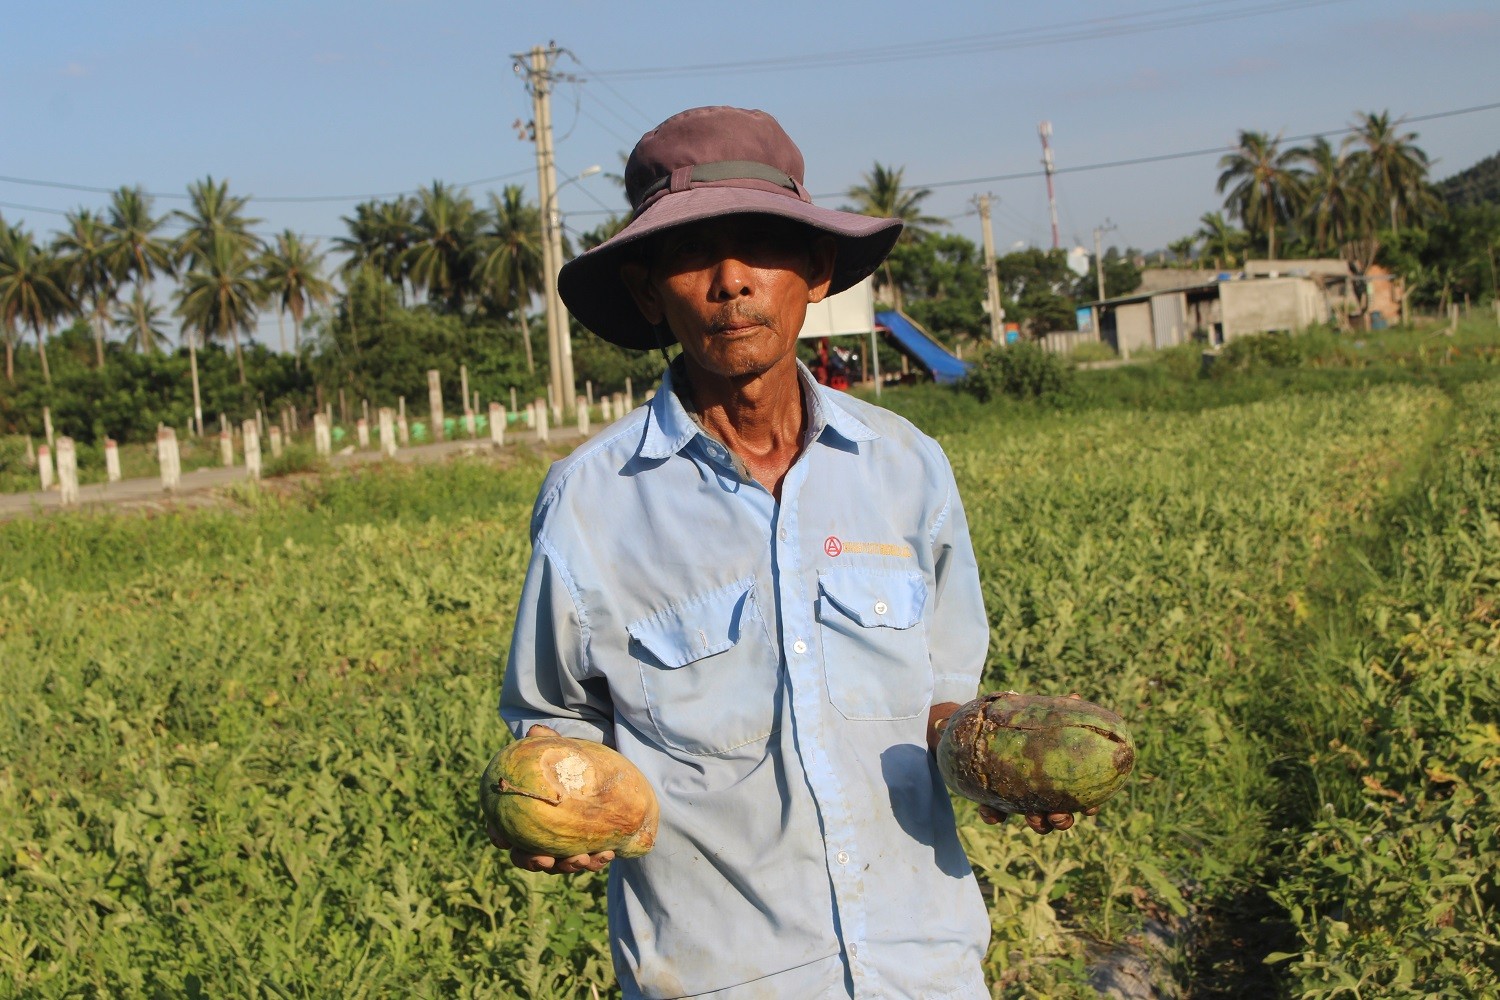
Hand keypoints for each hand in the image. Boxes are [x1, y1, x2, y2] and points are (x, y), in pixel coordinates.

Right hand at [486, 724, 615, 874]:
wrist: (601, 772)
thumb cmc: (570, 762)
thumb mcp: (560, 750)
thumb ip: (546, 742)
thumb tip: (535, 732)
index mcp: (521, 814)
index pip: (500, 829)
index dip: (499, 837)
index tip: (504, 840)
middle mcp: (536, 834)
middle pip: (525, 856)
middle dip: (533, 862)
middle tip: (546, 859)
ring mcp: (558, 845)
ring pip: (557, 864)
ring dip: (568, 865)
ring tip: (583, 858)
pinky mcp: (581, 848)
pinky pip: (585, 860)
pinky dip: (594, 860)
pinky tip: (606, 853)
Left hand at [974, 692, 1100, 834]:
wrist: (978, 726)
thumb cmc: (1018, 722)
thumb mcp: (1036, 715)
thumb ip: (1055, 710)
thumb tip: (1075, 697)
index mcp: (1057, 775)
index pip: (1080, 795)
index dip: (1088, 805)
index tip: (1090, 808)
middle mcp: (1042, 791)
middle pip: (1059, 815)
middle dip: (1062, 820)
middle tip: (1058, 816)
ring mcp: (1018, 798)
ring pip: (1033, 819)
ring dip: (1036, 823)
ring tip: (1033, 817)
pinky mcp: (992, 798)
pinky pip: (995, 813)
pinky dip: (993, 815)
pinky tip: (991, 812)